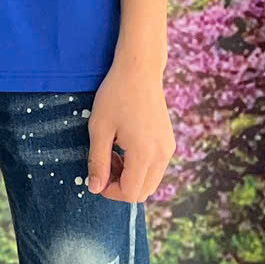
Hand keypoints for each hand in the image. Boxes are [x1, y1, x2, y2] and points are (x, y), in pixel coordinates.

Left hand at [87, 61, 174, 202]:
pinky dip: (139, 166)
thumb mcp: (99, 128)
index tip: (96, 176)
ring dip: (130, 176)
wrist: (139, 70)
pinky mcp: (169, 142)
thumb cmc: (115, 96)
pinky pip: (155, 168)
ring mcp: (168, 149)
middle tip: (104, 162)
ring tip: (112, 152)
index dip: (110, 191)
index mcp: (145, 154)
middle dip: (120, 185)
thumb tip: (95, 189)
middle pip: (143, 192)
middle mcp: (163, 155)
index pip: (131, 193)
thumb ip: (97, 162)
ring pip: (150, 181)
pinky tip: (124, 146)